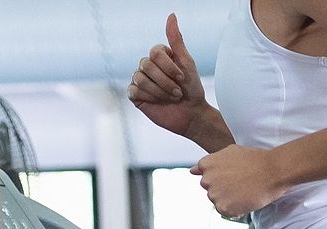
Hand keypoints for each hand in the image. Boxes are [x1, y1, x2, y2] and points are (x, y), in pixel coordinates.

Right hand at [130, 14, 213, 141]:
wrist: (191, 114)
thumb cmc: (192, 89)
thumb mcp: (187, 62)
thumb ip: (176, 39)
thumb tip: (171, 15)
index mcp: (159, 56)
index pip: (155, 52)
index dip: (169, 67)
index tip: (182, 78)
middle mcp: (147, 66)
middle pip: (147, 65)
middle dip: (165, 81)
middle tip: (178, 92)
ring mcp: (140, 80)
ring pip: (140, 78)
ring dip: (159, 91)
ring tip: (172, 98)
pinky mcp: (136, 95)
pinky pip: (135, 90)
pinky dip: (150, 97)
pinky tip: (159, 102)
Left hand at [193, 142, 286, 219]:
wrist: (272, 171)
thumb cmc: (254, 160)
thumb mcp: (229, 152)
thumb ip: (210, 162)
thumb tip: (192, 171)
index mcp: (206, 164)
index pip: (204, 175)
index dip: (220, 176)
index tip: (230, 176)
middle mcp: (207, 180)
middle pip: (210, 190)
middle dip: (222, 188)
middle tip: (240, 184)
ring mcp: (214, 195)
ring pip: (218, 201)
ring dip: (229, 199)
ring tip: (244, 190)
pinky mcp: (223, 208)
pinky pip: (225, 212)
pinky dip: (235, 209)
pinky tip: (245, 199)